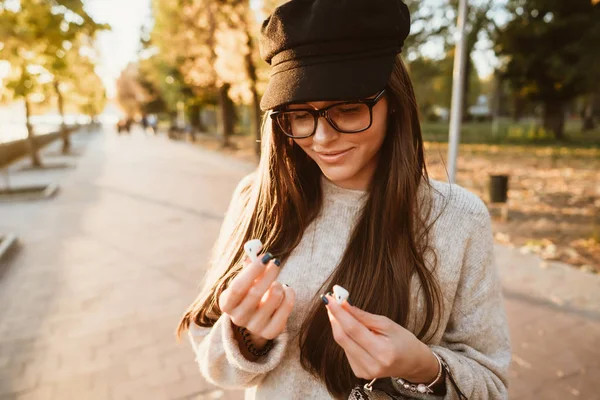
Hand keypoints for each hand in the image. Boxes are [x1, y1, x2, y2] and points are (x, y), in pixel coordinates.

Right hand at [219, 253, 294, 340]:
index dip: (252, 271)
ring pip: (273, 299)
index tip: (265, 257)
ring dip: (279, 285)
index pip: (237, 287)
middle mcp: (238, 318)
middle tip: (276, 262)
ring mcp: (254, 327)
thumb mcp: (246, 280)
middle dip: (269, 274)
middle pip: (255, 293)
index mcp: (227, 303)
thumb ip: (250, 265)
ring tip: (277, 283)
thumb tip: (256, 249)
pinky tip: (287, 291)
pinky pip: (285, 309)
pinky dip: (289, 296)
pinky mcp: (270, 332)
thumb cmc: (249, 292)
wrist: (256, 318)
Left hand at [323, 293, 438, 382]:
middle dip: (334, 317)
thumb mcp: (387, 324)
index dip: (339, 313)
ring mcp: (364, 371)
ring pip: (342, 343)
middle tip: (330, 301)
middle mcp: (371, 365)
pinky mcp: (359, 373)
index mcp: (382, 351)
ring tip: (341, 312)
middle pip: (343, 338)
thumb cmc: (403, 340)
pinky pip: (346, 350)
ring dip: (338, 325)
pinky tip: (352, 331)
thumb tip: (343, 304)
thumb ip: (364, 316)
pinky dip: (346, 337)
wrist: (412, 363)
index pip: (353, 329)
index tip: (329, 299)